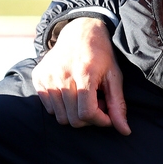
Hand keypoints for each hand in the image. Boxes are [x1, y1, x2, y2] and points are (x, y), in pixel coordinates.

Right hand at [32, 18, 130, 134]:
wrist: (80, 32)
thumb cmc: (101, 55)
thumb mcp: (115, 77)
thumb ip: (118, 104)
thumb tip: (124, 131)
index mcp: (83, 74)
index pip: (87, 113)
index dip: (101, 121)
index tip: (109, 116)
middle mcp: (61, 76)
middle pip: (73, 119)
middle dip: (90, 118)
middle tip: (99, 103)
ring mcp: (46, 77)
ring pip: (60, 116)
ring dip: (75, 114)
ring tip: (87, 97)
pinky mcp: (37, 77)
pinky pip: (49, 107)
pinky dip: (63, 107)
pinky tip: (73, 93)